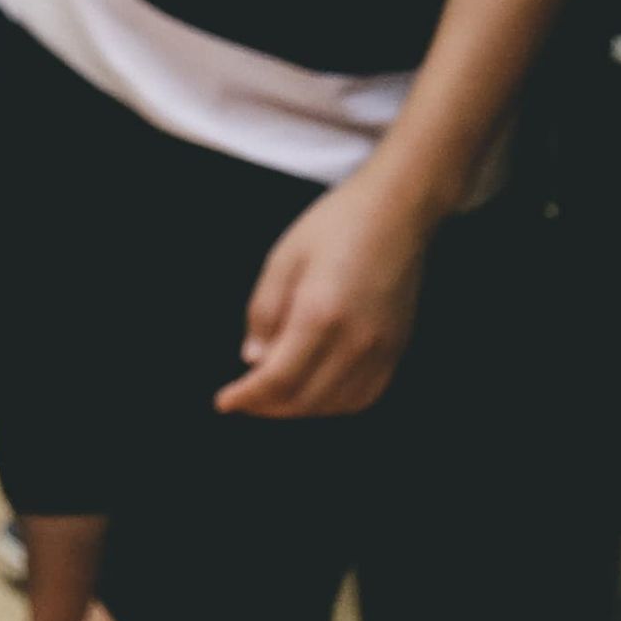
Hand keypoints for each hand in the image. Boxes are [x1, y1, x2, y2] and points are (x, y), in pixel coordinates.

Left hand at [216, 175, 431, 416]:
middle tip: (243, 398)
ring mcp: (381, 349)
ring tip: (273, 396)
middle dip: (267, 407)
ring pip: (334, 405)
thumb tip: (253, 360)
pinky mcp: (397, 349)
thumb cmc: (334, 226)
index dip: (247, 397)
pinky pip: (364, 396)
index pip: (277, 379)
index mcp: (319, 314)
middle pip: (304, 399)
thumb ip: (263, 314)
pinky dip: (333, 404)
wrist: (396, 211)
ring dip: (298, 409)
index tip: (224, 401)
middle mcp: (354, 341)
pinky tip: (313, 392)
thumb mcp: (282, 259)